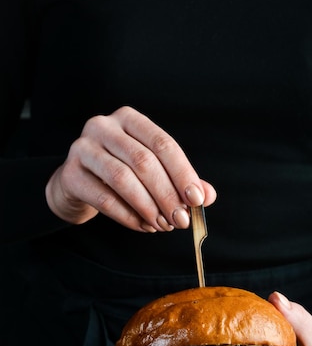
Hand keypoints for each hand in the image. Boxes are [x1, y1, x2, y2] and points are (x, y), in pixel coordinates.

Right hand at [45, 106, 216, 231]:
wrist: (76, 184)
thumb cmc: (119, 172)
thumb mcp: (151, 171)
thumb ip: (180, 180)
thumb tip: (207, 195)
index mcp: (129, 119)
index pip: (163, 143)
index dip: (183, 173)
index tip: (197, 200)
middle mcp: (103, 126)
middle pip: (144, 161)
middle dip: (167, 195)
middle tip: (181, 220)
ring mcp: (83, 148)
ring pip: (123, 179)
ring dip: (149, 207)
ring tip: (163, 225)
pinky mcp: (70, 174)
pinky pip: (104, 198)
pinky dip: (129, 216)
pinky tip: (143, 226)